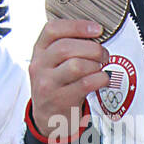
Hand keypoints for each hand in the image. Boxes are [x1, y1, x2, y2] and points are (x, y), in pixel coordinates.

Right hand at [28, 19, 110, 142]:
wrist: (48, 117)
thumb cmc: (56, 84)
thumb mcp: (52, 62)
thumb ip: (67, 46)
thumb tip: (96, 33)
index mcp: (39, 51)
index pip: (53, 29)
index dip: (77, 26)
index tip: (97, 29)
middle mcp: (40, 66)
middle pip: (66, 47)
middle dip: (93, 48)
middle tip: (104, 54)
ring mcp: (48, 84)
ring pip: (76, 65)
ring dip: (96, 64)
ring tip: (100, 68)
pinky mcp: (60, 100)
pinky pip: (86, 84)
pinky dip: (100, 79)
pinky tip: (102, 79)